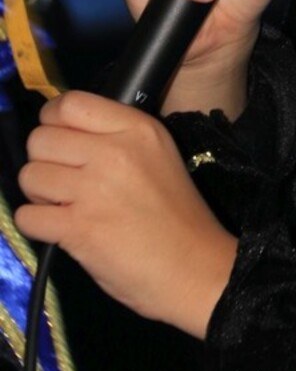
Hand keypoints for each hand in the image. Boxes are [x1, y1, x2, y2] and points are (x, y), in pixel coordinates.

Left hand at [16, 91, 236, 337]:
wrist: (193, 266)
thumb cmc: (176, 213)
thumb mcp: (158, 154)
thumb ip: (116, 136)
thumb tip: (66, 132)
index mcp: (137, 128)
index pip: (70, 103)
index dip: (53, 121)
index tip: (61, 140)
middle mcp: (115, 152)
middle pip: (41, 139)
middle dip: (45, 161)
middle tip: (65, 180)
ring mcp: (95, 190)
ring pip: (30, 176)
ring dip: (39, 193)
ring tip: (64, 205)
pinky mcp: (79, 228)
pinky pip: (27, 216)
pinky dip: (36, 224)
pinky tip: (59, 228)